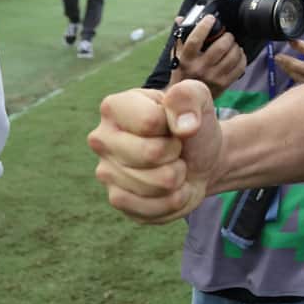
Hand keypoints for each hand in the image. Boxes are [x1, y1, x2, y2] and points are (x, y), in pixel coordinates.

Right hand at [88, 81, 220, 223]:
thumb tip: (184, 126)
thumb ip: (190, 96)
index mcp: (114, 107)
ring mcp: (105, 172)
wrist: (202, 158)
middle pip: (150, 154)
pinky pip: (150, 208)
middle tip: (175, 148)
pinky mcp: (117, 200)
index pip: (149, 122)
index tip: (173, 125)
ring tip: (174, 165)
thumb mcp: (198, 98)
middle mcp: (101, 139)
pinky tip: (171, 187)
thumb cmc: (192, 124)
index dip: (173, 126)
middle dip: (175, 153)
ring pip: (153, 183)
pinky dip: (172, 199)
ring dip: (177, 177)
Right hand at [169, 16, 245, 98]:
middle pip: (220, 46)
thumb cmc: (182, 73)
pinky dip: (242, 57)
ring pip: (232, 56)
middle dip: (228, 36)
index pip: (195, 39)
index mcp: (186, 59)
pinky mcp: (224, 84)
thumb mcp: (176, 56)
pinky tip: (238, 54)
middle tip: (227, 35)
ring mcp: (213, 77)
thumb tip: (181, 19)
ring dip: (236, 46)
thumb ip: (180, 37)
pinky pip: (239, 67)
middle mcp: (199, 68)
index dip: (205, 26)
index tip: (211, 19)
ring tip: (233, 44)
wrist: (185, 99)